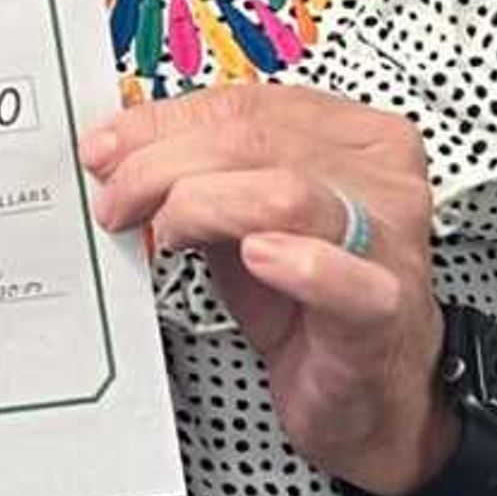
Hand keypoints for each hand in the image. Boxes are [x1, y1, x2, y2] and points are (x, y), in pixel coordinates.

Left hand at [82, 84, 448, 495]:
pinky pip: (345, 277)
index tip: (107, 148)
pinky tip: (257, 258)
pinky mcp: (385, 308)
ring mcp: (390, 241)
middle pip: (253, 140)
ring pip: (284, 193)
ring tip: (166, 233)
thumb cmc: (307, 301)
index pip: (245, 103)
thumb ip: (193, 172)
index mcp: (352, 135)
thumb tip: (115, 144)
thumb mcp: (240, 219)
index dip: (163, 122)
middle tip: (117, 200)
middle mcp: (379, 178)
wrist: (362, 392)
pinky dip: (297, 264)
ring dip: (200, 206)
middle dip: (162, 165)